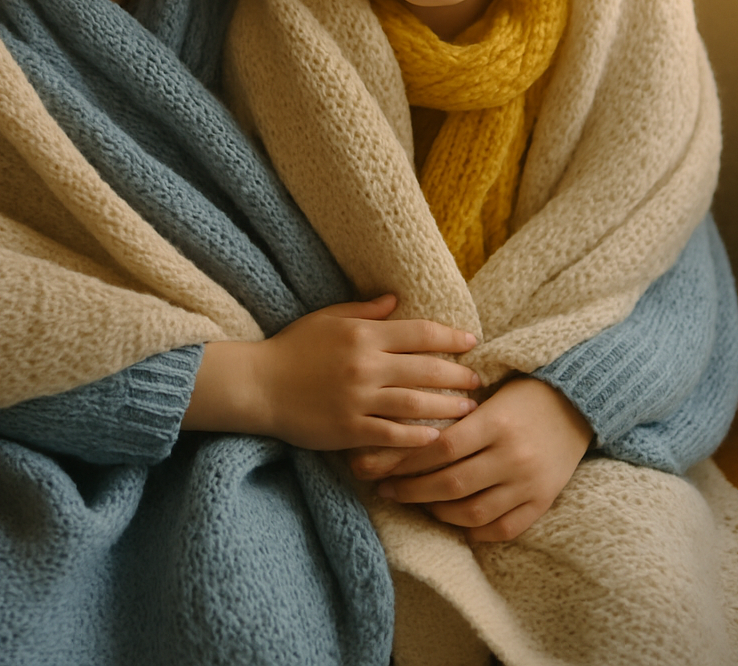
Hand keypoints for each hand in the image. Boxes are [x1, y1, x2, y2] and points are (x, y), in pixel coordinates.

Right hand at [183, 294, 478, 450]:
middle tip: (478, 380)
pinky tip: (436, 438)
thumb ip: (365, 311)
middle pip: (425, 369)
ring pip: (416, 404)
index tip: (471, 341)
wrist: (259, 385)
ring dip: (447, 406)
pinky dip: (418, 437)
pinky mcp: (350, 430)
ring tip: (468, 409)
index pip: (419, 333)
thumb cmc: (293, 347)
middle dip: (457, 374)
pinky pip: (393, 434)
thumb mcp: (327, 318)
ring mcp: (359, 400)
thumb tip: (396, 299)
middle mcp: (366, 366)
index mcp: (363, 335)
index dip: (449, 337)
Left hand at [367, 376, 592, 541]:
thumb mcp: (488, 389)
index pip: (440, 447)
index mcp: (496, 421)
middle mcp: (512, 455)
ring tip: (416, 502)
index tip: (378, 465)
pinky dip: (473, 529)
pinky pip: (502, 529)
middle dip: (411, 490)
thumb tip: (401, 425)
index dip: (404, 460)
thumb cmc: (522, 391)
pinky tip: (453, 519)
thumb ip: (451, 409)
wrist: (577, 402)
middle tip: (385, 489)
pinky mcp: (542, 502)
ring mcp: (528, 483)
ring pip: (472, 511)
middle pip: (451, 483)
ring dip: (436, 511)